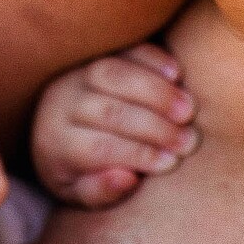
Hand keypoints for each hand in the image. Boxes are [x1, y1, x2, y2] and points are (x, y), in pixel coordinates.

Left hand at [31, 44, 197, 207]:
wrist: (54, 127)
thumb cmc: (79, 169)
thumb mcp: (80, 194)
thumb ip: (101, 193)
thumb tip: (127, 178)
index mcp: (55, 143)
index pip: (99, 148)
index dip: (139, 155)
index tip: (172, 163)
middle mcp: (60, 103)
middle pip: (109, 112)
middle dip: (154, 127)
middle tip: (189, 141)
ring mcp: (76, 72)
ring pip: (115, 75)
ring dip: (157, 92)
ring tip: (188, 111)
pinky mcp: (95, 51)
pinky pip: (123, 49)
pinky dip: (152, 59)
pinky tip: (178, 75)